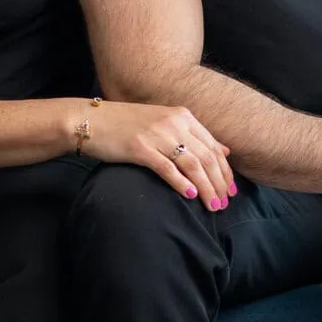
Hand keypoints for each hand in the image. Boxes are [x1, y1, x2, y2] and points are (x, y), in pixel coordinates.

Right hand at [83, 102, 234, 210]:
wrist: (91, 121)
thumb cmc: (127, 125)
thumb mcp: (164, 122)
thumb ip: (193, 135)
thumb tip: (224, 150)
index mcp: (183, 115)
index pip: (213, 146)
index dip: (225, 171)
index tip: (230, 191)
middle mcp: (174, 123)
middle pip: (207, 157)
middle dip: (219, 183)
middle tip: (224, 204)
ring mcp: (157, 135)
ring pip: (192, 165)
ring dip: (206, 188)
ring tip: (212, 206)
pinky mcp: (140, 148)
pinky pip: (168, 168)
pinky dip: (182, 184)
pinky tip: (190, 196)